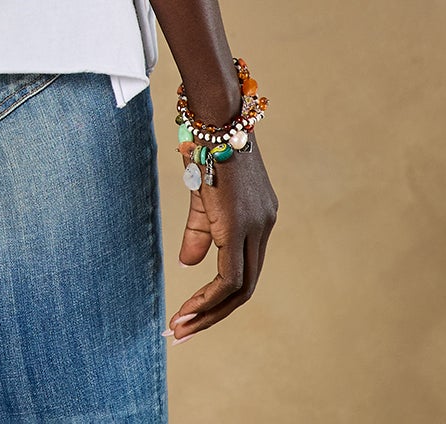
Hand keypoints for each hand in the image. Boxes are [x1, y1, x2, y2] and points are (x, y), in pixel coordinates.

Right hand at [168, 139, 277, 340]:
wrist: (214, 114)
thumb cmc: (205, 143)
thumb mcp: (200, 194)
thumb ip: (199, 231)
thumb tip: (190, 266)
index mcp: (258, 218)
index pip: (243, 269)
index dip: (217, 295)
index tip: (190, 313)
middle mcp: (264, 226)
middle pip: (246, 288)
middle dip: (214, 314)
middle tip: (183, 332)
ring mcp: (257, 227)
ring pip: (241, 288)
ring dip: (209, 313)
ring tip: (180, 327)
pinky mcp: (241, 226)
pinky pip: (230, 277)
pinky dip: (209, 297)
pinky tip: (188, 309)